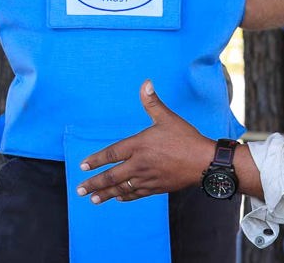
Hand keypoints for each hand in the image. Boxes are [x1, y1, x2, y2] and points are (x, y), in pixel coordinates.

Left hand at [75, 80, 214, 203]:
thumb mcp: (167, 118)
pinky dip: (126, 196)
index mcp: (139, 146)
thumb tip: (146, 82)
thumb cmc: (186, 138)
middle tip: (79, 190)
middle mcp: (139, 164)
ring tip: (93, 200)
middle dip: (94, 184)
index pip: (111, 154)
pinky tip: (119, 199)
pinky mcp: (157, 188)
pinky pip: (136, 193)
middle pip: (111, 176)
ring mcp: (147, 178)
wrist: (204, 162)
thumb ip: (152, 102)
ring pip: (122, 188)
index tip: (82, 166)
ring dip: (106, 194)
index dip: (95, 160)